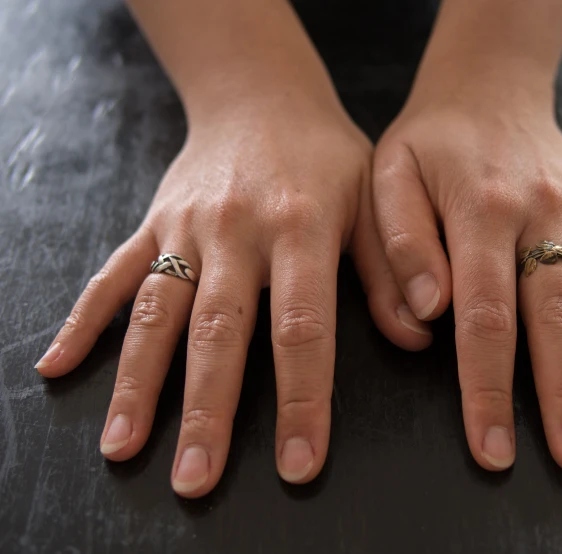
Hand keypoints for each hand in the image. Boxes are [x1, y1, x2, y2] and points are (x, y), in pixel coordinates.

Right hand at [35, 98, 430, 496]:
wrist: (262, 96)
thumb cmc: (327, 154)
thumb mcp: (373, 199)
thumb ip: (391, 269)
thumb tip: (417, 336)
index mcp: (300, 226)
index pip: (301, 329)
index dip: (302, 401)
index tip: (298, 463)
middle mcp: (235, 231)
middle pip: (217, 333)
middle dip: (206, 412)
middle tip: (197, 479)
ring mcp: (186, 228)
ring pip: (156, 313)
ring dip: (138, 384)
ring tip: (123, 448)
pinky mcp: (153, 224)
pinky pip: (112, 275)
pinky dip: (84, 321)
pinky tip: (59, 367)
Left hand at [372, 96, 561, 472]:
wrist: (485, 86)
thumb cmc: (429, 140)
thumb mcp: (390, 177)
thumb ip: (402, 246)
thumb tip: (428, 316)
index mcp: (480, 211)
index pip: (486, 318)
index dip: (489, 389)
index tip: (494, 446)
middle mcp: (541, 214)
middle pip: (558, 318)